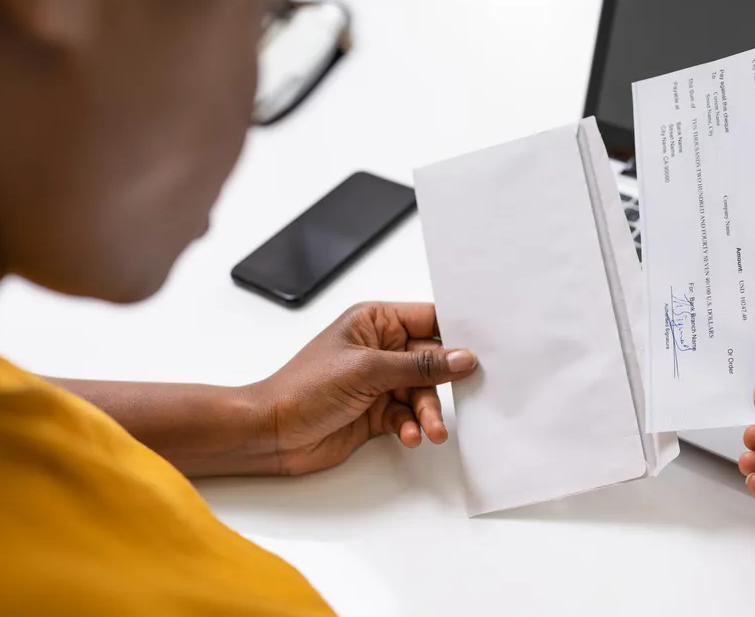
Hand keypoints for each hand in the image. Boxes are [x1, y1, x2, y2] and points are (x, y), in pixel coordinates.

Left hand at [247, 302, 477, 475]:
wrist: (271, 433)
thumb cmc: (303, 388)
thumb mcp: (367, 370)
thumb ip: (419, 365)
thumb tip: (462, 357)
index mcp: (375, 321)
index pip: (428, 319)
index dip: (456, 334)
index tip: (483, 349)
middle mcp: (380, 348)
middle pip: (432, 361)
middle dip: (443, 384)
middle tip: (459, 399)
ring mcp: (378, 381)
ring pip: (422, 393)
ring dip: (428, 412)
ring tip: (430, 430)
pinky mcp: (377, 411)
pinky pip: (408, 415)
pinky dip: (411, 426)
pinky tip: (407, 435)